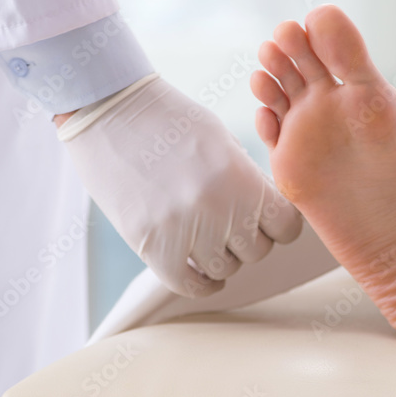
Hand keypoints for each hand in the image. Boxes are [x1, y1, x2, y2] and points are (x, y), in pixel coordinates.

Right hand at [59, 76, 302, 295]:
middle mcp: (219, 208)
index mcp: (241, 177)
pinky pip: (189, 284)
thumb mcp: (221, 139)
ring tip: (209, 237)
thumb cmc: (169, 119)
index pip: (287, 227)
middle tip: (230, 221)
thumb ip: (249, 178)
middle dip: (248, 238)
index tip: (267, 219)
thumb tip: (269, 213)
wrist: (108, 112)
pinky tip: (200, 269)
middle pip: (258, 250)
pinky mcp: (151, 246)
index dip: (279, 224)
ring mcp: (184, 230)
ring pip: (225, 269)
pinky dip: (200, 282)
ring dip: (221, 256)